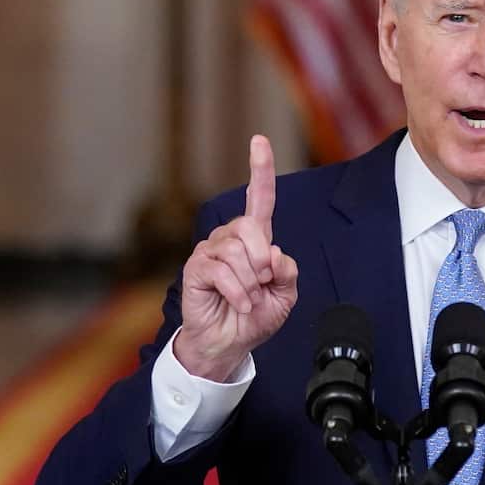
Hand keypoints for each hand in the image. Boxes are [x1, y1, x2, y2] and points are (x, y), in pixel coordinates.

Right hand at [174, 135, 298, 380]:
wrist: (231, 344)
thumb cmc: (255, 317)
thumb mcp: (285, 294)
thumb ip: (287, 270)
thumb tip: (273, 253)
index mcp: (255, 240)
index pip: (260, 198)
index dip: (260, 169)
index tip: (259, 140)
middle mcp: (231, 239)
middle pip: (251, 226)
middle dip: (263, 258)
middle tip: (263, 283)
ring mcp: (211, 251)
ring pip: (237, 252)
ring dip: (251, 283)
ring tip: (249, 300)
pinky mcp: (196, 268)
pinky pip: (222, 271)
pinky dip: (239, 293)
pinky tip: (239, 304)